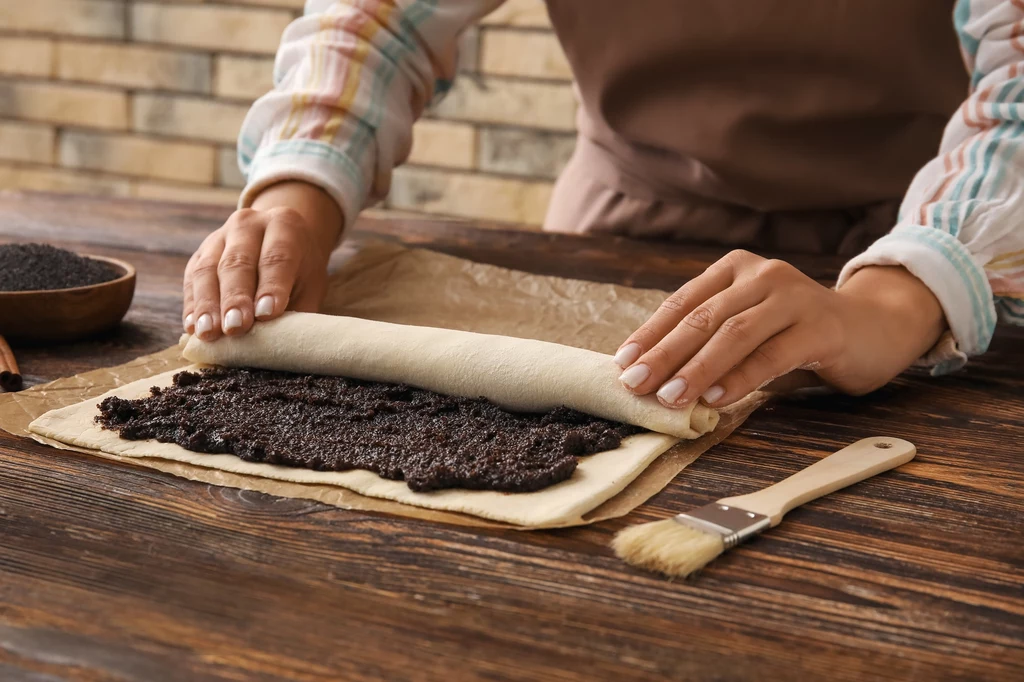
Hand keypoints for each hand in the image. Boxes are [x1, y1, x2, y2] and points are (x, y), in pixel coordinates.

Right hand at [183, 181, 342, 339]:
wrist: (279, 240)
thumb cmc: (299, 269)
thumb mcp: (310, 283)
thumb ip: (298, 308)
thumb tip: (281, 340)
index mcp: (284, 225)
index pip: (277, 257)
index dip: (271, 286)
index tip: (266, 315)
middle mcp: (248, 224)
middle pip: (238, 263)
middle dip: (235, 298)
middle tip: (235, 328)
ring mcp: (218, 237)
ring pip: (208, 270)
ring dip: (207, 305)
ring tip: (209, 333)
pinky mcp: (199, 254)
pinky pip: (190, 280)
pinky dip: (192, 305)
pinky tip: (192, 328)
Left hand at [613, 250, 945, 406]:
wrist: (873, 327)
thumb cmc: (797, 333)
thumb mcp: (749, 327)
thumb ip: (710, 341)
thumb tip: (655, 376)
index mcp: (736, 270)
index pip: (683, 302)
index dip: (651, 333)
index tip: (623, 363)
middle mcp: (763, 276)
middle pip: (703, 318)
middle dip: (665, 354)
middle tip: (636, 384)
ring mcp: (794, 298)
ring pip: (734, 334)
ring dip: (697, 369)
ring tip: (670, 398)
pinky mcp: (821, 328)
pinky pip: (772, 355)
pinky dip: (740, 378)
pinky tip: (716, 398)